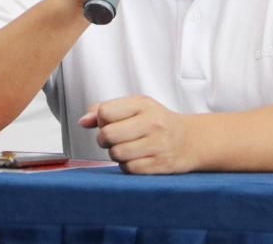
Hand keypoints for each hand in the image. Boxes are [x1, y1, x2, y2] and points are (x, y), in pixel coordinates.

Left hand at [79, 95, 196, 173]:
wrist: (189, 140)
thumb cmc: (156, 121)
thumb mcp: (135, 107)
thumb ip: (106, 109)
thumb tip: (83, 121)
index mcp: (144, 105)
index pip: (105, 112)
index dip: (101, 120)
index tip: (110, 122)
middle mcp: (153, 123)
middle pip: (108, 134)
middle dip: (105, 139)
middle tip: (114, 139)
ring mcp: (158, 145)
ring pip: (116, 153)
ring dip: (116, 153)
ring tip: (127, 148)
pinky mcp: (160, 165)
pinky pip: (129, 169)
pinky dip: (127, 165)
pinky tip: (137, 158)